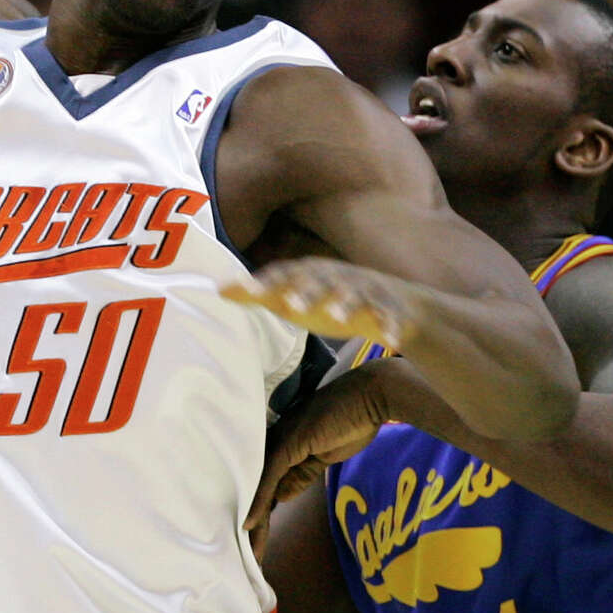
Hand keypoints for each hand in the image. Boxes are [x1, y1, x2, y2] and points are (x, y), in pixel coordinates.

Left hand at [222, 258, 420, 347]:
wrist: (391, 303)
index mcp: (311, 274)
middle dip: (307, 291)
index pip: (285, 275)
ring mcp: (366, 292)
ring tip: (338, 318)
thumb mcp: (294, 297)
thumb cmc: (330, 300)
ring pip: (357, 296)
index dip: (267, 282)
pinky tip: (391, 339)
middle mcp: (338, 278)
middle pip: (321, 281)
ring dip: (347, 304)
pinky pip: (393, 317)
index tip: (247, 291)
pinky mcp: (391, 309)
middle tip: (290, 304)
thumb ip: (260, 293)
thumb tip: (219, 289)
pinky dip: (392, 326)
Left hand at [246, 365, 389, 535]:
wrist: (369, 397)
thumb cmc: (350, 420)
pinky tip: (249, 524)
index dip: (260, 511)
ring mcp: (279, 440)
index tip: (257, 540)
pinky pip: (268, 478)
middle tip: (249, 555)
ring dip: (253, 521)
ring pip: (258, 487)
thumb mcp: (322, 456)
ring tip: (249, 551)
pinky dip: (257, 502)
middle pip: (257, 488)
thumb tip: (280, 497)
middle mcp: (273, 441)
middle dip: (254, 524)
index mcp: (280, 444)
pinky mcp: (288, 443)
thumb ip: (300, 475)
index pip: (265, 484)